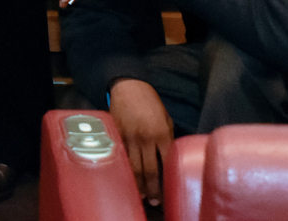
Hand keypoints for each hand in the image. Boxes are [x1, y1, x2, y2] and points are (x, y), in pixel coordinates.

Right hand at [108, 79, 173, 204]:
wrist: (128, 86)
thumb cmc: (150, 101)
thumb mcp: (165, 117)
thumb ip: (168, 136)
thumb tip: (169, 155)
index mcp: (162, 133)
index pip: (166, 163)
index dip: (166, 180)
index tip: (166, 191)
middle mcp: (146, 139)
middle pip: (149, 171)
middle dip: (152, 189)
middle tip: (154, 201)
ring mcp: (130, 138)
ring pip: (134, 168)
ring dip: (138, 184)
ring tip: (141, 195)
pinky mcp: (118, 136)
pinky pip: (122, 158)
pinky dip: (125, 170)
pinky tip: (128, 179)